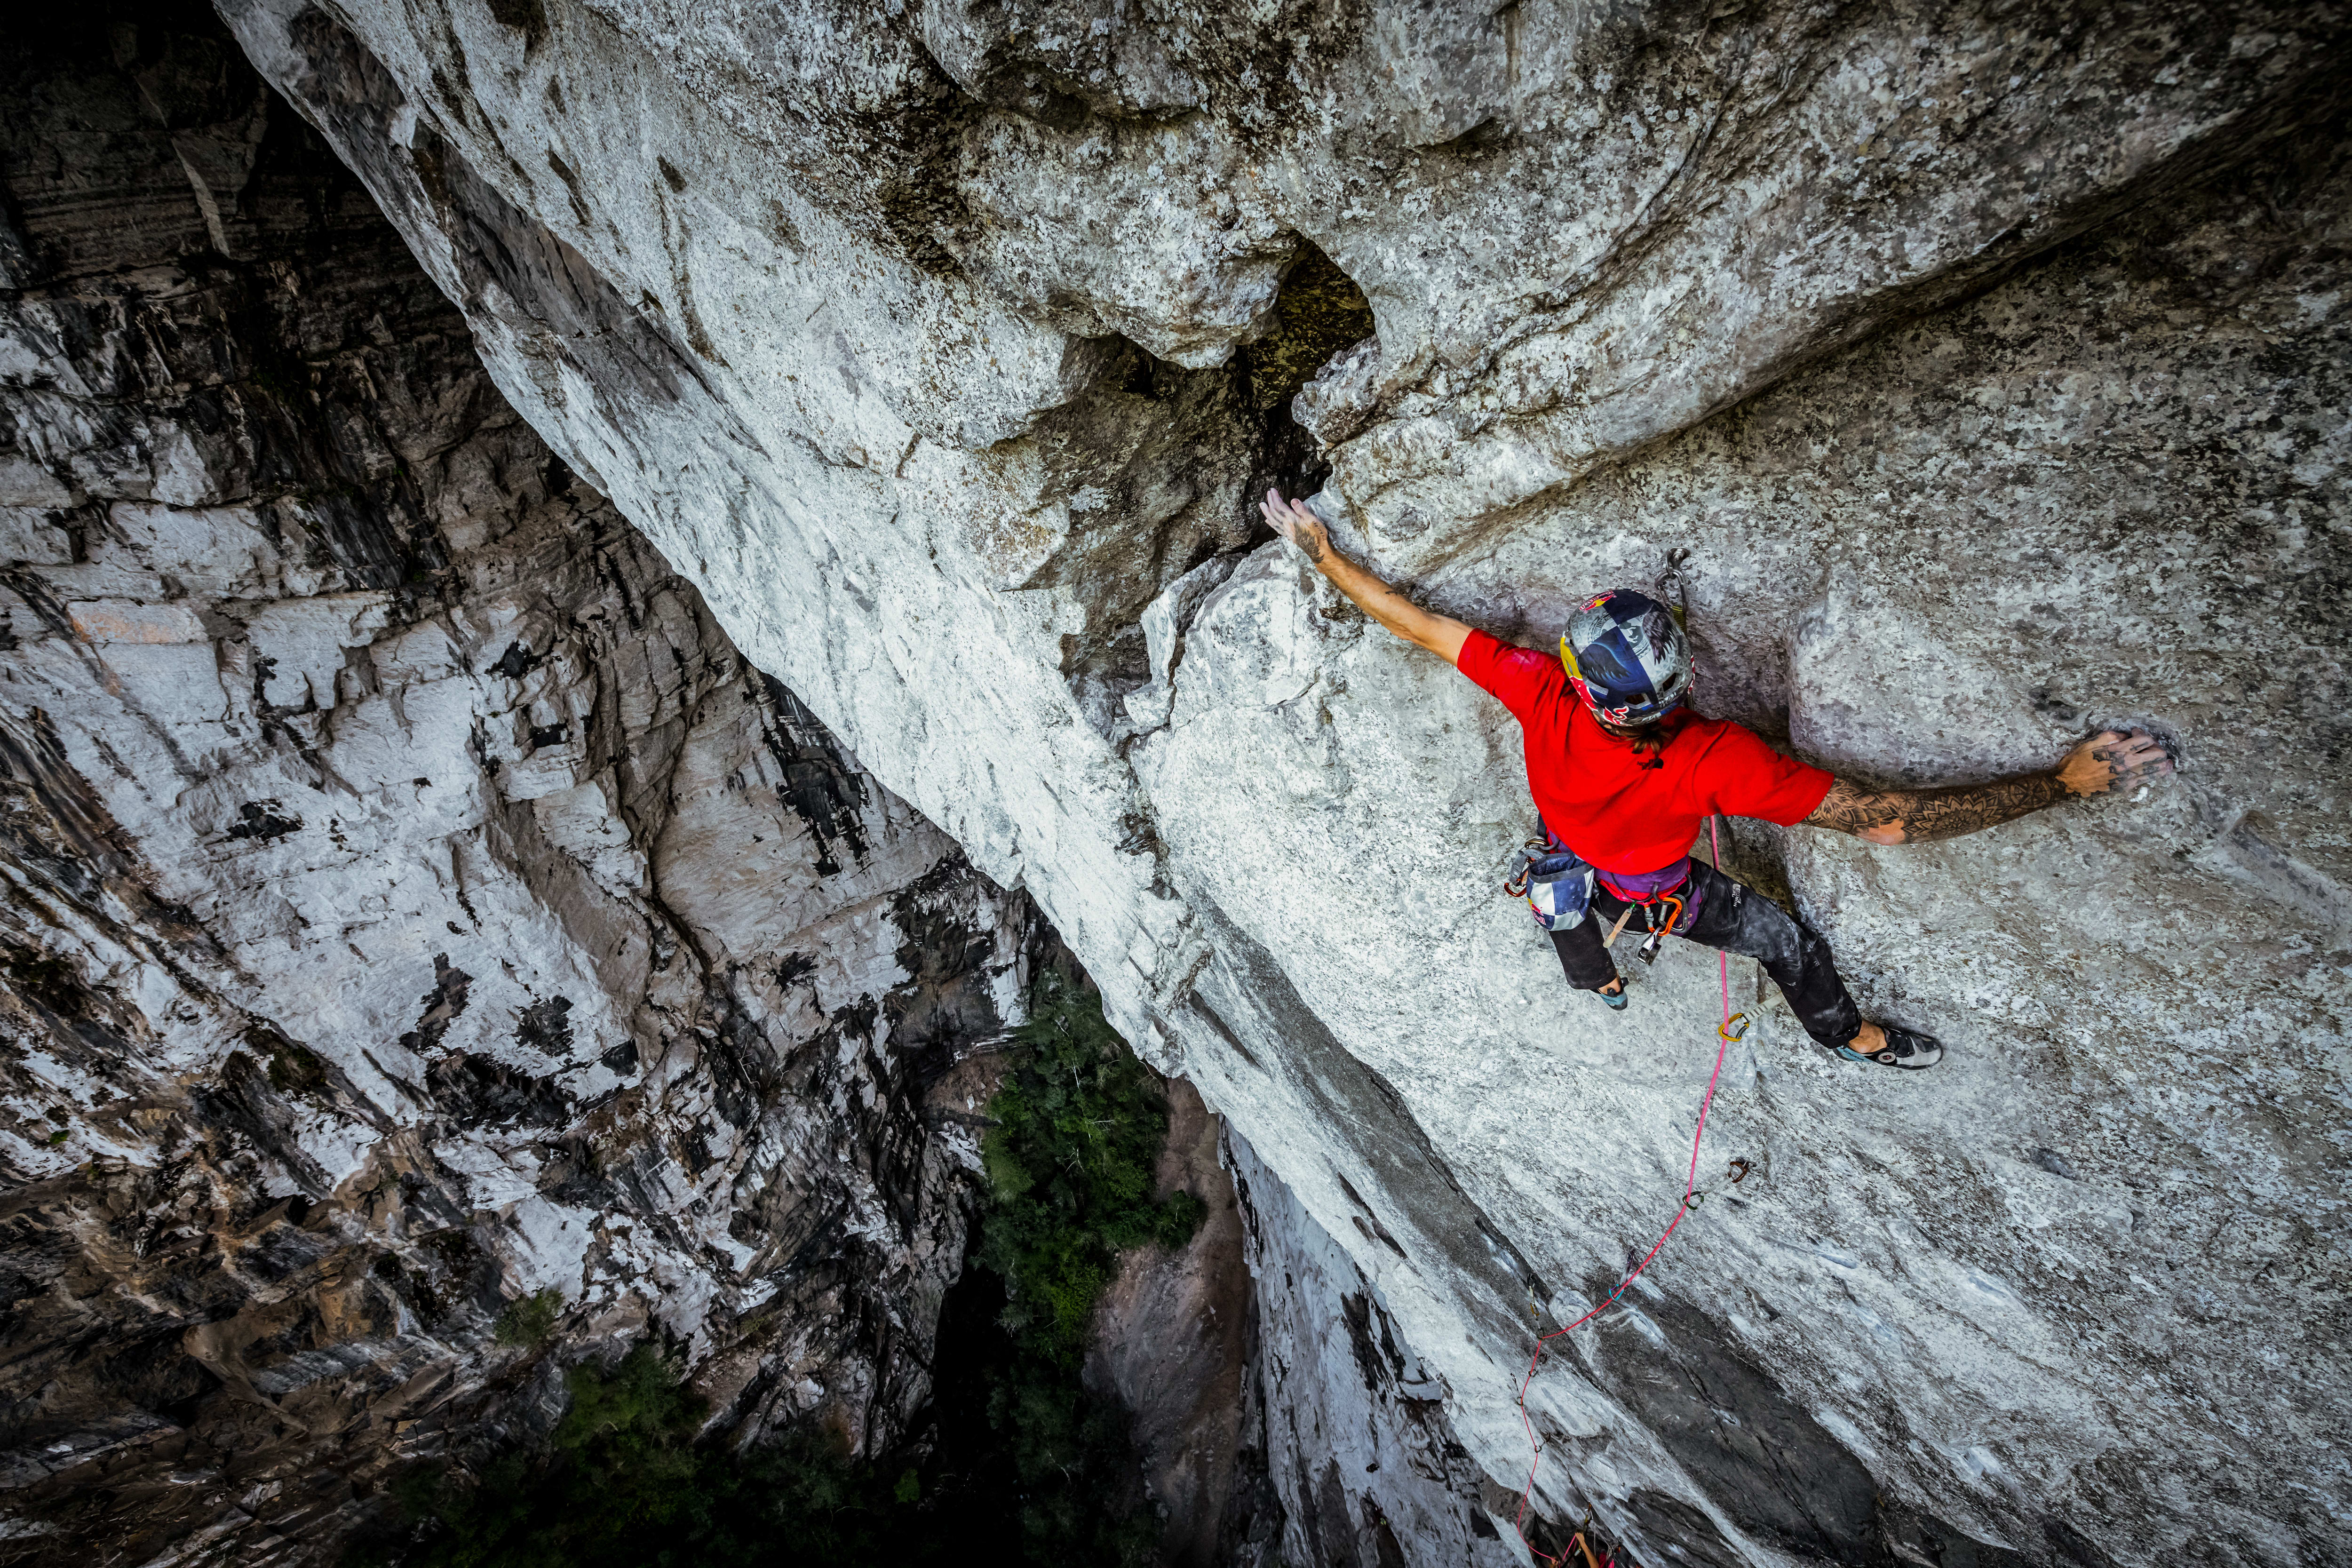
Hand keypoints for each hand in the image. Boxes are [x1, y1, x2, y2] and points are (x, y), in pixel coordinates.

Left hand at [1260, 487, 1329, 565]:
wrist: (1318, 550)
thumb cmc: (1317, 534)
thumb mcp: (1312, 519)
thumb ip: (1302, 509)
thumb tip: (1293, 500)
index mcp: (1292, 520)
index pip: (1279, 506)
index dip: (1275, 498)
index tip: (1272, 490)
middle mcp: (1286, 525)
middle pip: (1274, 512)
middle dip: (1270, 502)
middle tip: (1268, 493)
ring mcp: (1286, 531)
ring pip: (1272, 520)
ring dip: (1266, 511)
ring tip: (1262, 505)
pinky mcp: (1288, 536)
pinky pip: (1276, 528)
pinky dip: (1270, 523)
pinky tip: (1268, 520)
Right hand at [2056, 728, 2172, 796]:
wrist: (2069, 783)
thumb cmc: (2077, 761)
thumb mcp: (2092, 742)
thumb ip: (2112, 736)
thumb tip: (2127, 736)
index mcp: (2118, 751)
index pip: (2145, 740)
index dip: (2142, 733)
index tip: (2135, 732)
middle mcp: (2127, 765)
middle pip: (2158, 754)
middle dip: (2156, 746)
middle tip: (2148, 745)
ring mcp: (2128, 778)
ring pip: (2158, 769)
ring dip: (2163, 762)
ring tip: (2163, 759)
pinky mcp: (2126, 787)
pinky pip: (2148, 779)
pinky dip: (2155, 773)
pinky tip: (2156, 769)